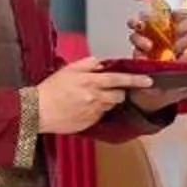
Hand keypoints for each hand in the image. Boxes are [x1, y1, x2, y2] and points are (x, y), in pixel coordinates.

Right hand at [34, 59, 150, 136]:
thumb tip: (101, 64)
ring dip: (106, 102)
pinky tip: (82, 108)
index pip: (119, 79)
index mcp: (91, 82)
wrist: (38, 112)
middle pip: (119, 96)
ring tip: (89, 99)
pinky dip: (96, 111)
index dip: (135, 80)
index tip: (148, 80)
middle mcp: (95, 97)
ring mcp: (93, 112)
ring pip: (110, 106)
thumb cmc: (50, 90)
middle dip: (119, 93)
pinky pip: (100, 116)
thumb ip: (87, 64)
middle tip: (108, 90)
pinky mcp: (89, 123)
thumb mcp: (68, 70)